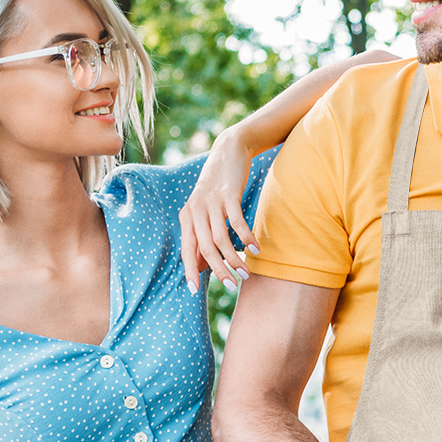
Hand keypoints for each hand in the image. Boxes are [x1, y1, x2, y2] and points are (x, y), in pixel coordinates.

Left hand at [180, 128, 255, 291]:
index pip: (186, 249)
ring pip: (220, 238)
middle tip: (230, 286)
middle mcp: (195, 210)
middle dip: (218, 269)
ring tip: (246, 273)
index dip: (189, 270)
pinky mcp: (228, 194)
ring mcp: (211, 202)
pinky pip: (237, 222)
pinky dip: (246, 238)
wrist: (228, 151)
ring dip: (234, 258)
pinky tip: (255, 250)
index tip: (194, 291)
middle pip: (204, 248)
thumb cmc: (217, 186)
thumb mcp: (204, 210)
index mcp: (186, 216)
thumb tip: (199, 266)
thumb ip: (201, 236)